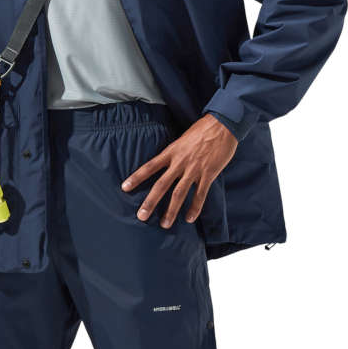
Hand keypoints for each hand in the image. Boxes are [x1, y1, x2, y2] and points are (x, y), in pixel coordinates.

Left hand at [121, 113, 237, 227]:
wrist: (223, 124)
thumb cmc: (203, 130)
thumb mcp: (182, 139)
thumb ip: (174, 153)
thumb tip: (166, 164)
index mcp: (171, 151)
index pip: (149, 166)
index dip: (136, 177)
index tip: (124, 188)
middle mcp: (180, 162)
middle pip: (161, 185)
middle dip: (150, 202)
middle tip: (141, 216)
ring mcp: (194, 169)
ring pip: (179, 193)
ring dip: (171, 211)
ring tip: (164, 225)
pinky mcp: (209, 173)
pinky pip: (200, 194)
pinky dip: (195, 208)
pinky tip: (189, 218)